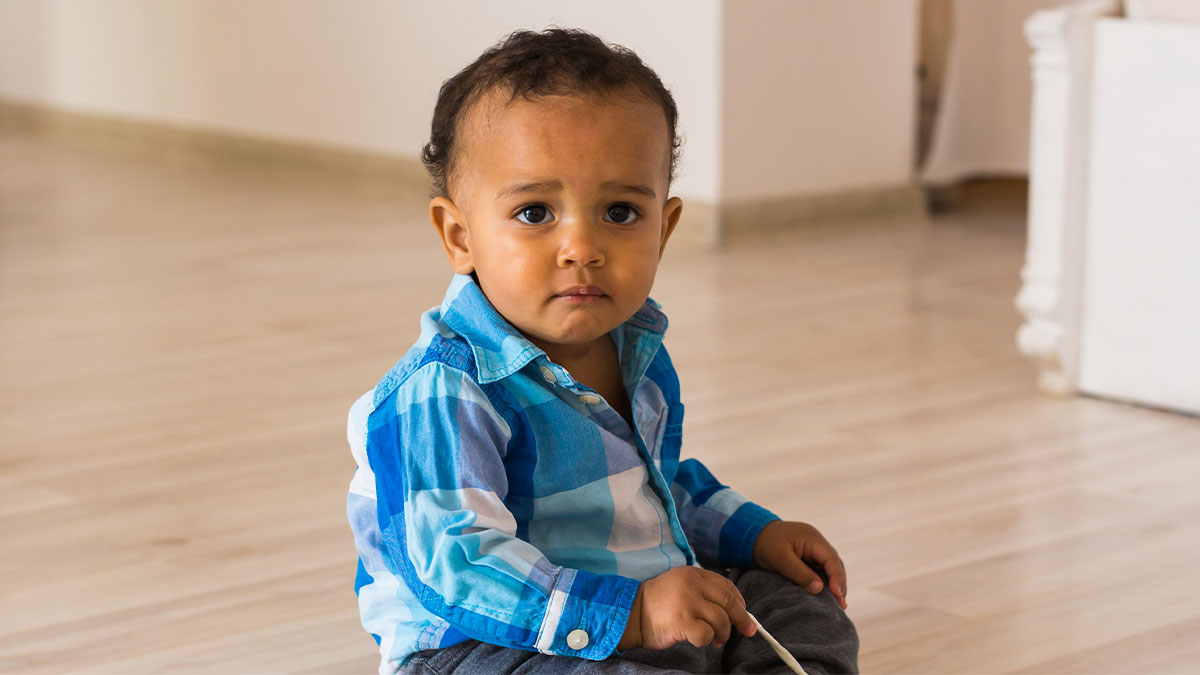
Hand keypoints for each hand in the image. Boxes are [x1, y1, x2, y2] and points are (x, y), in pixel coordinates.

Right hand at [617, 566, 755, 650]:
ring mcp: (686, 601)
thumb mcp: (681, 587)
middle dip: (742, 619)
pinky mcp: (681, 620)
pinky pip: (706, 634)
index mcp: (693, 573)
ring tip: (714, 639)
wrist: (631, 613)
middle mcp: (691, 584)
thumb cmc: (658, 605)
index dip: (740, 602)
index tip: (745, 615)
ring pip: (721, 620)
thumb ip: (704, 593)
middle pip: (729, 602)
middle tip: (747, 631)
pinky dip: (707, 640)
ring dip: (722, 634)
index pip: (727, 585)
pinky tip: (697, 640)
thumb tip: (735, 612)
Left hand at [752, 520, 847, 609]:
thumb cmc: (766, 544)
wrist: (752, 535)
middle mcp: (817, 542)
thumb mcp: (781, 560)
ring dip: (834, 584)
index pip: (831, 559)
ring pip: (830, 567)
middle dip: (839, 583)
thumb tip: (820, 588)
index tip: (838, 596)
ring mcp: (814, 548)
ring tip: (838, 603)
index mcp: (812, 538)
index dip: (837, 578)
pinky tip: (826, 594)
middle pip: (835, 564)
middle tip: (841, 605)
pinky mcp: (808, 555)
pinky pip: (821, 569)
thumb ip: (800, 573)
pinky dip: (825, 581)